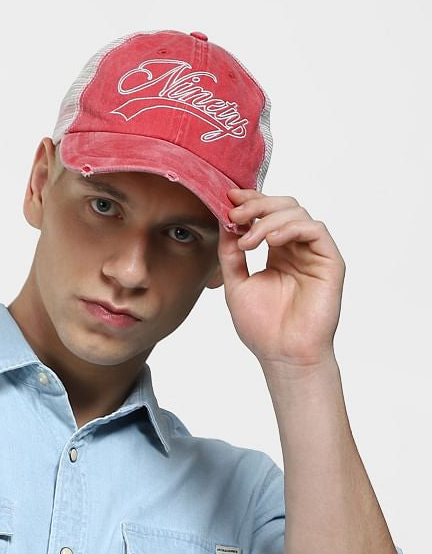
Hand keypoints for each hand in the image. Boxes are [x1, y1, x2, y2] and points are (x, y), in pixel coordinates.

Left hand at [217, 188, 345, 374]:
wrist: (283, 355)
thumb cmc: (262, 327)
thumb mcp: (236, 284)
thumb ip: (230, 254)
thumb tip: (223, 223)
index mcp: (278, 252)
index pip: (266, 215)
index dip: (249, 202)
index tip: (227, 198)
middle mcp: (297, 248)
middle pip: (283, 207)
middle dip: (256, 205)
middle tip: (234, 214)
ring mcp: (314, 253)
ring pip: (297, 213)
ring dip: (268, 219)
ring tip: (247, 241)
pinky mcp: (330, 261)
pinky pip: (314, 230)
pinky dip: (291, 228)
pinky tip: (270, 241)